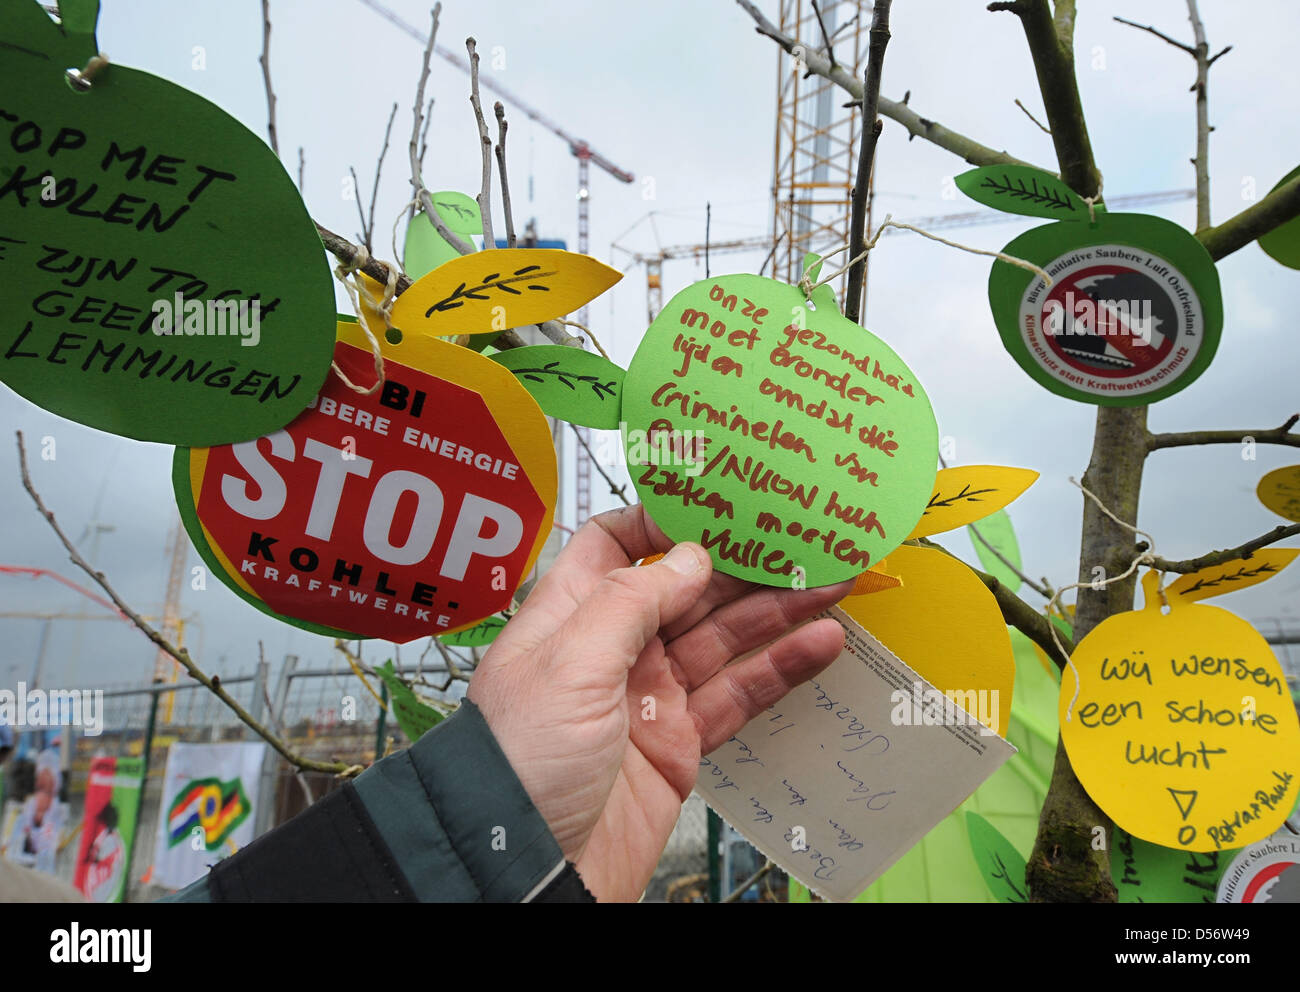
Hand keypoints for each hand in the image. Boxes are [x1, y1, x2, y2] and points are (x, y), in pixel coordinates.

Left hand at [467, 504, 852, 900]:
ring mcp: (649, 696)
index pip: (616, 546)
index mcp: (571, 616)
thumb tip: (689, 555)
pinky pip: (737, 696)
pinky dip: (780, 670)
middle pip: (687, 590)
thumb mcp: (568, 666)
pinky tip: (819, 645)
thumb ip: (630, 602)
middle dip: (743, 566)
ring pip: (724, 639)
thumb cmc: (519, 765)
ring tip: (833, 585)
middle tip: (803, 542)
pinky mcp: (680, 744)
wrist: (528, 870)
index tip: (724, 507)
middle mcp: (612, 650)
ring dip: (777, 612)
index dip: (667, 524)